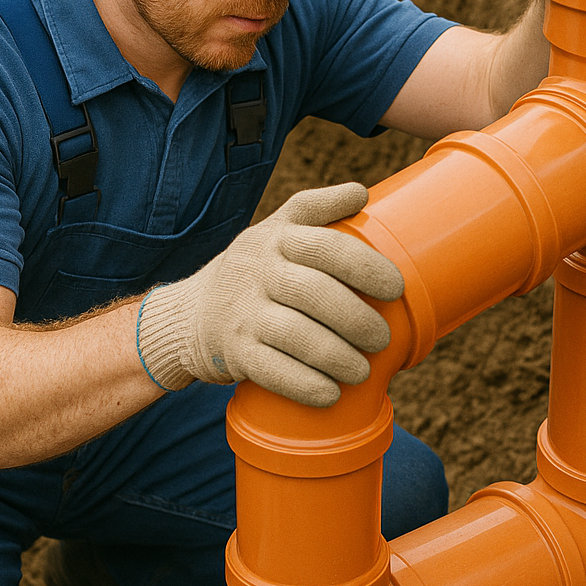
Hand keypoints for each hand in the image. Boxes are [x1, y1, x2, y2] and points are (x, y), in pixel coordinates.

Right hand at [136, 182, 402, 406]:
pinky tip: (330, 394)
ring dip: (336, 356)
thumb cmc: (253, 270)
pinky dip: (304, 384)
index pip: (325, 246)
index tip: (395, 287)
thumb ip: (317, 208)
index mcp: (277, 238)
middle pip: (314, 292)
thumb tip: (361, 192)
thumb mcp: (276, 229)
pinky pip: (271, 369)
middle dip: (356, 319)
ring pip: (294, 334)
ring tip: (363, 371)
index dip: (364, 266)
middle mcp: (258, 271)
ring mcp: (242, 312)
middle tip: (382, 338)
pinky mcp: (234, 351)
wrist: (190, 315)